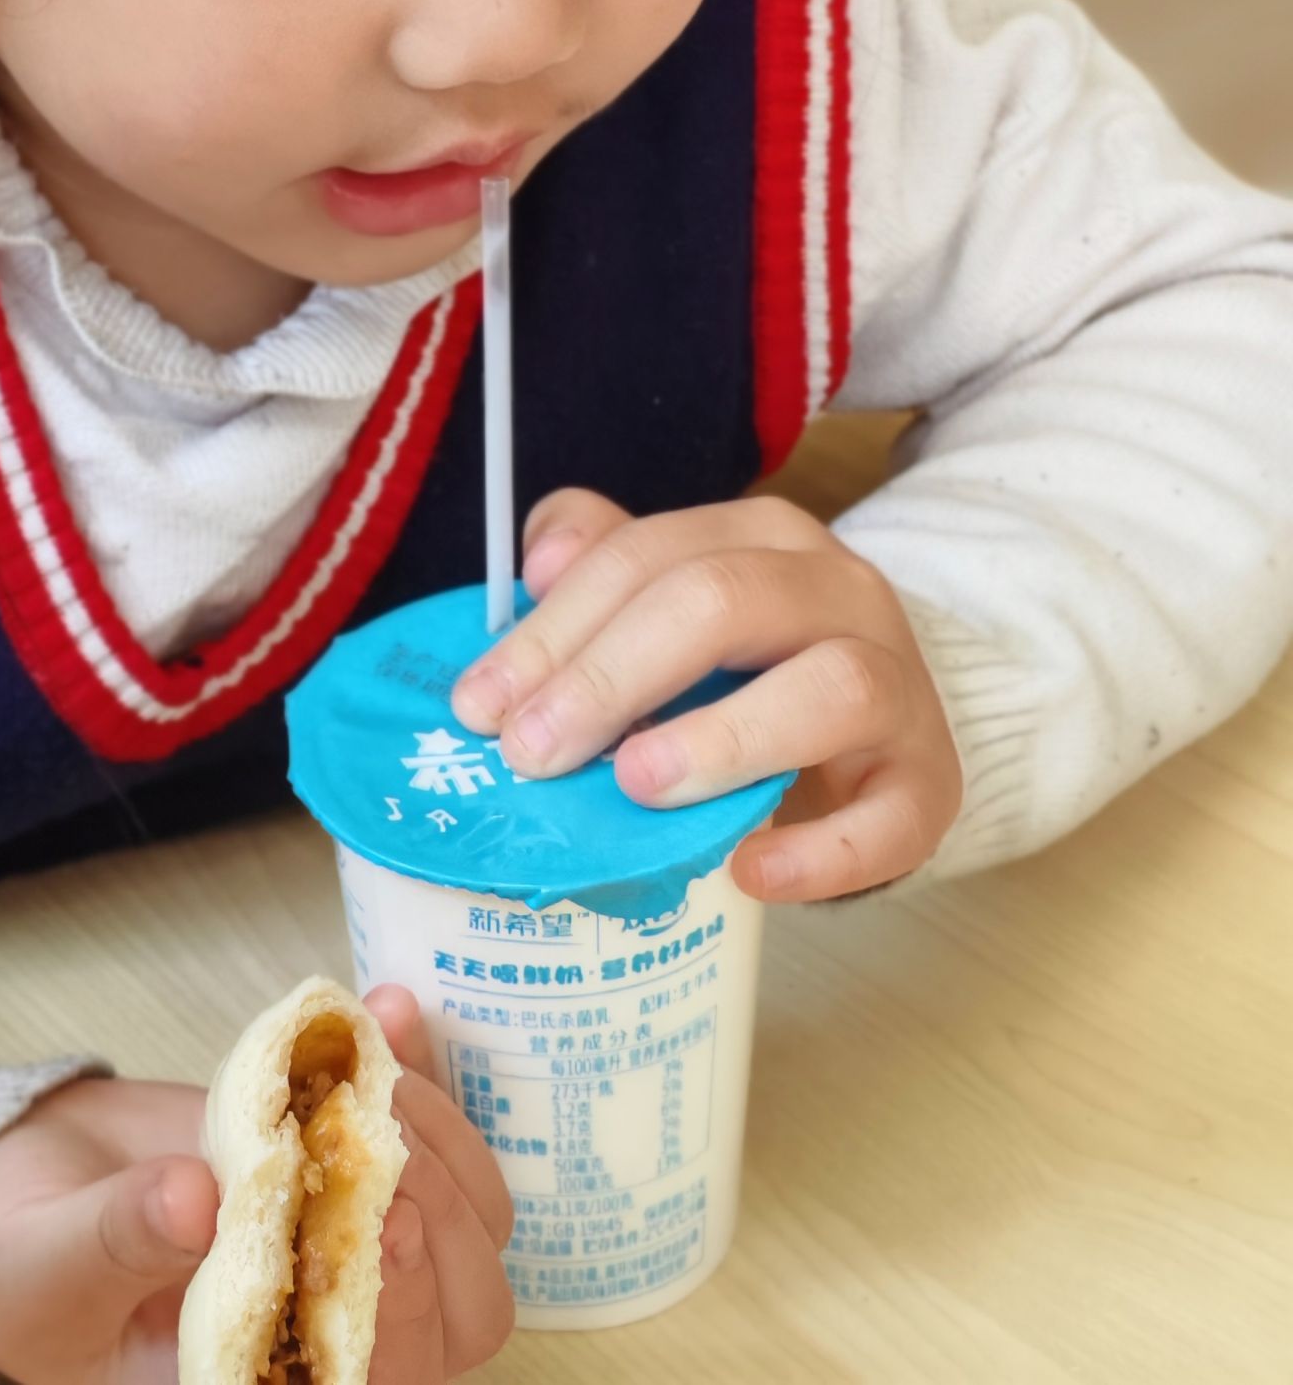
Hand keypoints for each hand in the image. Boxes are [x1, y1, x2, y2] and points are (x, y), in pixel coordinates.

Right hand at [0, 989, 514, 1384]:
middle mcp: (329, 1336)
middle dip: (441, 1212)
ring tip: (376, 1061)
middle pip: (457, 1310)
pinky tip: (388, 1007)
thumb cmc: (25, 1269)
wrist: (23, 1199)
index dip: (408, 1310)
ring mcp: (350, 1249)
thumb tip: (195, 1201)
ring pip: (468, 1225)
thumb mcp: (51, 1264)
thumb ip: (119, 1238)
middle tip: (381, 1123)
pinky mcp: (347, 1171)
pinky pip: (425, 1139)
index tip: (396, 1219)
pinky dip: (421, 1072)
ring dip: (443, 1137)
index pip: (378, 1376)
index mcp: (267, 1383)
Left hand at [451, 488, 961, 902]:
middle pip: (723, 600)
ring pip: (832, 687)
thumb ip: (601, 563)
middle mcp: (840, 592)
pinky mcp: (931, 784)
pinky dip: (824, 853)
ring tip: (637, 784)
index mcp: (764, 539)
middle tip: (534, 753)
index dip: (555, 628)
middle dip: (611, 676)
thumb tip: (538, 562)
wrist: (884, 729)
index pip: (647, 555)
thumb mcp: (675, 602)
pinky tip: (751, 872)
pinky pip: (895, 819)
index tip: (480, 706)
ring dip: (724, 736)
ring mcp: (898, 686)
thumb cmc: (754, 668)